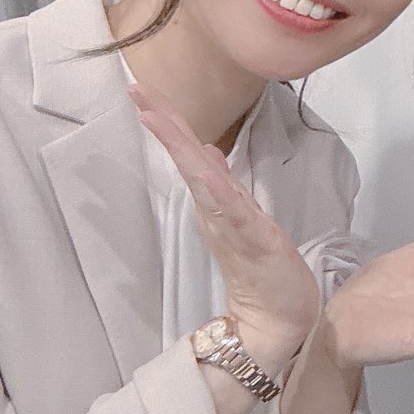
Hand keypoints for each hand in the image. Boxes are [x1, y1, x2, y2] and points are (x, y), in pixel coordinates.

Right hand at [131, 83, 317, 360]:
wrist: (276, 322)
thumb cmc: (263, 273)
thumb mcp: (245, 218)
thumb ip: (223, 187)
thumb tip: (209, 152)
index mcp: (217, 202)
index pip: (190, 154)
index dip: (169, 122)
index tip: (144, 92)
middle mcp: (216, 211)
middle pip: (188, 159)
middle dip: (165, 123)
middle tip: (137, 92)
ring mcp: (231, 226)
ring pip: (202, 178)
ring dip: (180, 147)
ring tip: (157, 117)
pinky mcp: (253, 242)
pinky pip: (231, 212)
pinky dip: (215, 189)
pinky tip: (204, 166)